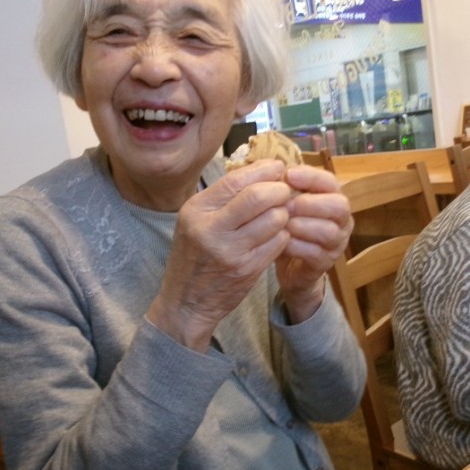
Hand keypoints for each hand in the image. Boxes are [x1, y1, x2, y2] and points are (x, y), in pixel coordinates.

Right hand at [147, 160, 291, 351]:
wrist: (185, 301)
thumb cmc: (193, 256)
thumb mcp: (194, 221)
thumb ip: (223, 198)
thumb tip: (262, 170)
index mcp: (196, 210)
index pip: (236, 180)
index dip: (264, 170)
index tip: (278, 168)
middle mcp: (210, 229)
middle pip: (259, 196)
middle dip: (279, 190)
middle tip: (284, 191)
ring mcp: (230, 251)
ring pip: (274, 218)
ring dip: (283, 214)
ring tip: (279, 215)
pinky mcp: (247, 269)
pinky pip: (278, 242)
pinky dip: (282, 235)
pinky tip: (274, 236)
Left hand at [276, 165, 352, 322]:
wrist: (288, 265)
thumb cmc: (286, 227)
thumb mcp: (283, 205)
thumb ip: (282, 188)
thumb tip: (269, 169)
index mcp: (330, 198)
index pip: (330, 181)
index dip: (311, 177)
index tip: (289, 175)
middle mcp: (340, 219)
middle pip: (339, 205)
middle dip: (311, 203)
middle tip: (287, 205)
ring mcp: (336, 242)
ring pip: (330, 231)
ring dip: (304, 226)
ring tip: (283, 224)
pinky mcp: (326, 263)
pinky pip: (317, 253)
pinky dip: (298, 246)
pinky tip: (282, 243)